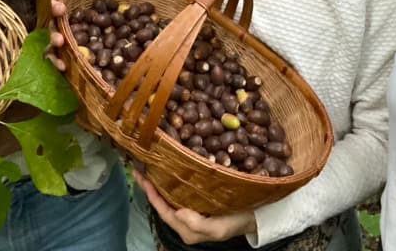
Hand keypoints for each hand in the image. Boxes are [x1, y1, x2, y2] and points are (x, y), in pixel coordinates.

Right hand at [45, 0, 90, 72]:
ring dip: (53, 37)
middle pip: (46, 9)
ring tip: (60, 40)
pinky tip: (64, 67)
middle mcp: (46, 10)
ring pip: (47, 32)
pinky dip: (56, 62)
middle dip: (52, 8)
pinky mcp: (50, 48)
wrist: (57, 22)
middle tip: (61, 8)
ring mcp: (46, 29)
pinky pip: (50, 56)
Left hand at [132, 169, 256, 243]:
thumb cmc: (236, 222)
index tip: (141, 177)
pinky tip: (172, 169)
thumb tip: (178, 212)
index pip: (163, 210)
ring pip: (171, 196)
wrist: (254, 217)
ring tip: (152, 165)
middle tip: (141, 167)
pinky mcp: (199, 202)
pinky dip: (174, 180)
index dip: (151, 194)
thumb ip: (197, 224)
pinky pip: (182, 191)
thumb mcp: (218, 228)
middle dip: (152, 186)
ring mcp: (192, 211)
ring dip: (161, 182)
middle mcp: (185, 221)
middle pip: (164, 202)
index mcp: (186, 229)